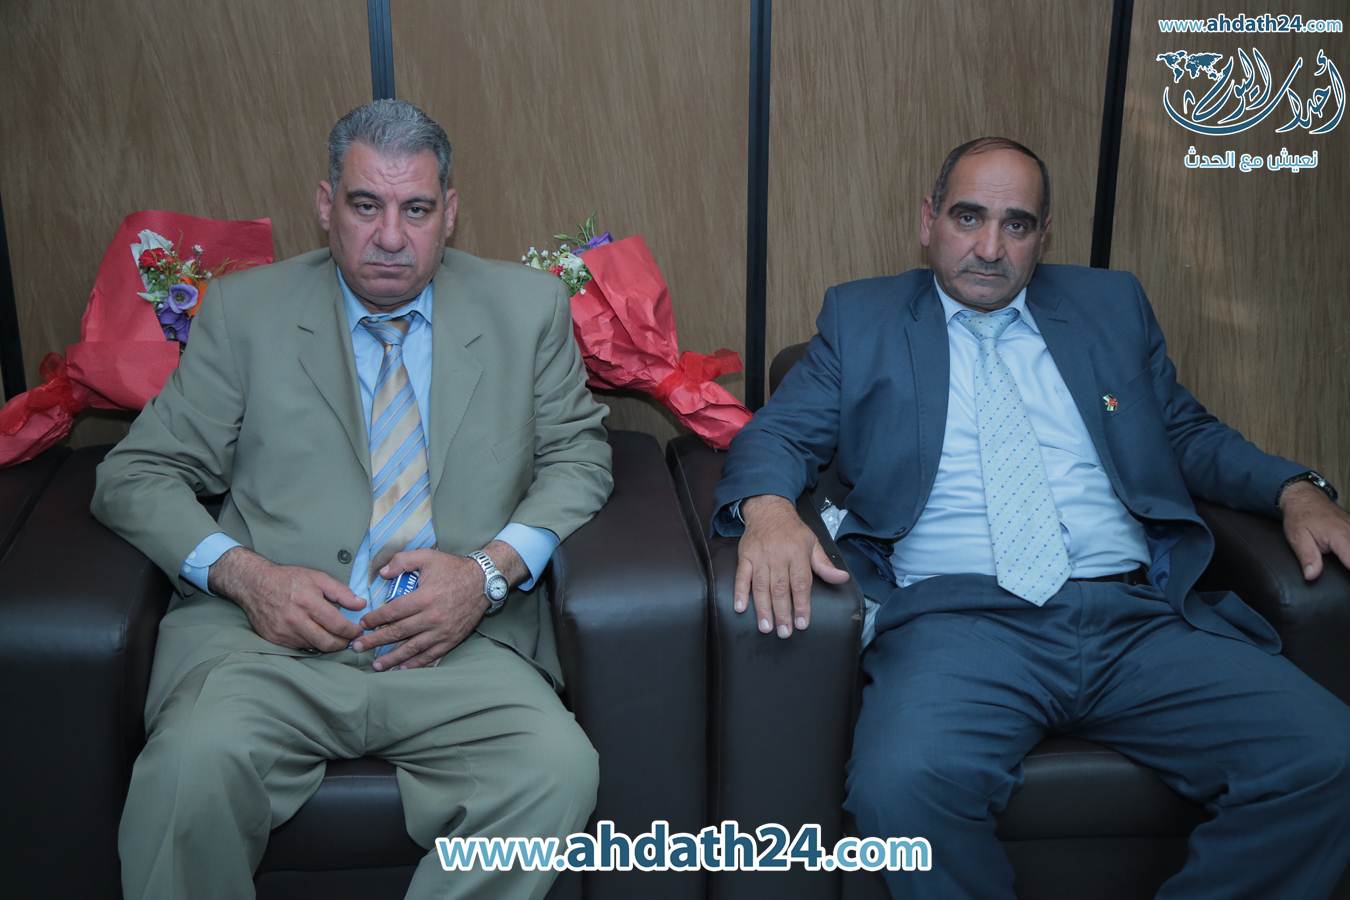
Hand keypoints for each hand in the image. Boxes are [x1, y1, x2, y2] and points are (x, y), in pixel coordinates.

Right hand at [209, 547, 364, 650]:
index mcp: (308, 602)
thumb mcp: (317, 578)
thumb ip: (341, 592)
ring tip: (334, 636)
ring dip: (327, 644)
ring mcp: (284, 632)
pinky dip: (310, 643)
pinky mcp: (275, 640)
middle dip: (343, 643)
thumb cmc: (288, 579)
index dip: (352, 631)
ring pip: (314, 647)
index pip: (337, 625)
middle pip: (327, 643)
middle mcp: (295, 620)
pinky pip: (299, 647)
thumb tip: (361, 604)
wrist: (254, 584)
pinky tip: (314, 634)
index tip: (358, 631)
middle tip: (349, 639)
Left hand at [354, 548, 496, 669]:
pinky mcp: (451, 639)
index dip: (375, 619)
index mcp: (424, 597)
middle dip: (375, 641)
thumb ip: (402, 561)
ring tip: (376, 665)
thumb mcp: (427, 556)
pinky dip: (416, 662)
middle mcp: (431, 617)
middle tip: (358, 647)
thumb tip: (382, 573)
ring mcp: (442, 631)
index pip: (392, 612)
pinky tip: (402, 667)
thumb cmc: (453, 568)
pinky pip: (431, 654)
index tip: (363, 624)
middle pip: (398, 633)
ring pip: (412, 648)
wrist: (484, 581)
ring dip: (392, 657)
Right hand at [733, 494, 849, 638]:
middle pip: (780, 588)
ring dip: (763, 608)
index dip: (802, 605)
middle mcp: (778, 556)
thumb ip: (824, 564)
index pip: (801, 583)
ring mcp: (760, 557)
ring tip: (766, 627)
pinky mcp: (745, 557)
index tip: (802, 623)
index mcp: (797, 554)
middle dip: (782, 612)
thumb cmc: (793, 531)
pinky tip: (740, 607)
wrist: (768, 510)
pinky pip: (742, 576)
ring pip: (761, 586)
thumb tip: (842, 578)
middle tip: (784, 632)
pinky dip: (740, 592)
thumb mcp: (813, 543)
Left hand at [1279, 481, 1349, 580]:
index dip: (1349, 573)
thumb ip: (1308, 557)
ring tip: (1344, 566)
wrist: (1304, 497)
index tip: (1346, 582)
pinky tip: (1346, 557)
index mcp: (1340, 537)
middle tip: (1343, 576)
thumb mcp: (1298, 538)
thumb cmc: (1300, 516)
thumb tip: (1312, 576)